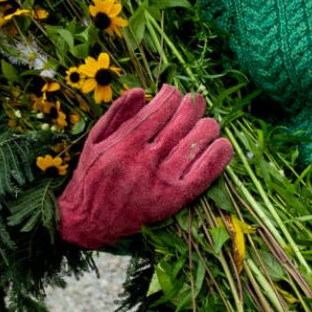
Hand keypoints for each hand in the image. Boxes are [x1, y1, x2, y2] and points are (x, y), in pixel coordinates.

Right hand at [57, 85, 232, 248]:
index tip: (173, 94)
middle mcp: (145, 159)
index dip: (172, 95)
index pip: (161, 108)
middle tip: (194, 103)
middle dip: (193, 105)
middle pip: (182, 121)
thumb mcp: (95, 140)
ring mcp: (162, 179)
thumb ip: (116, 114)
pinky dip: (218, 156)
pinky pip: (204, 173)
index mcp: (125, 142)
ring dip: (207, 126)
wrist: (90, 222)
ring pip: (196, 142)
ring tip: (206, 124)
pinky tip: (222, 145)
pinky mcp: (175, 198)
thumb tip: (140, 90)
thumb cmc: (92, 177)